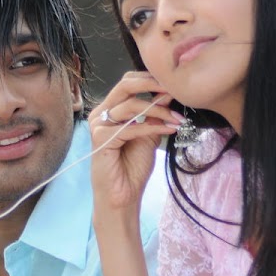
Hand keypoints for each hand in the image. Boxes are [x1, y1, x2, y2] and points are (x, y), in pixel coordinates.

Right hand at [89, 72, 179, 209]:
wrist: (122, 195)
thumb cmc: (132, 167)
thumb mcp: (149, 134)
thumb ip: (155, 114)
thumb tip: (168, 92)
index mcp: (110, 109)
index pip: (128, 83)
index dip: (151, 80)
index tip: (174, 84)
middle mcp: (101, 113)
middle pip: (125, 85)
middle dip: (152, 84)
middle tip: (174, 89)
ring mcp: (98, 125)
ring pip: (131, 105)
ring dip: (159, 110)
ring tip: (177, 119)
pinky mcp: (101, 138)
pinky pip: (131, 127)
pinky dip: (153, 127)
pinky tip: (169, 130)